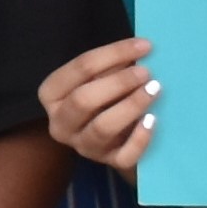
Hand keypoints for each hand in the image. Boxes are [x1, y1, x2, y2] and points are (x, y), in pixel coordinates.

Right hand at [39, 36, 159, 171]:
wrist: (115, 134)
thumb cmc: (106, 95)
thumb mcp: (100, 76)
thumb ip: (112, 65)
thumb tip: (139, 50)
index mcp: (52, 95)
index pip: (79, 69)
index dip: (113, 54)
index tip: (145, 46)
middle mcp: (61, 123)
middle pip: (83, 100)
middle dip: (118, 83)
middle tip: (146, 72)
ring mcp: (83, 145)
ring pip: (102, 127)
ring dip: (131, 105)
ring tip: (154, 90)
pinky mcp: (109, 162)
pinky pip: (124, 155)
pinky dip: (140, 138)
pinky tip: (153, 120)